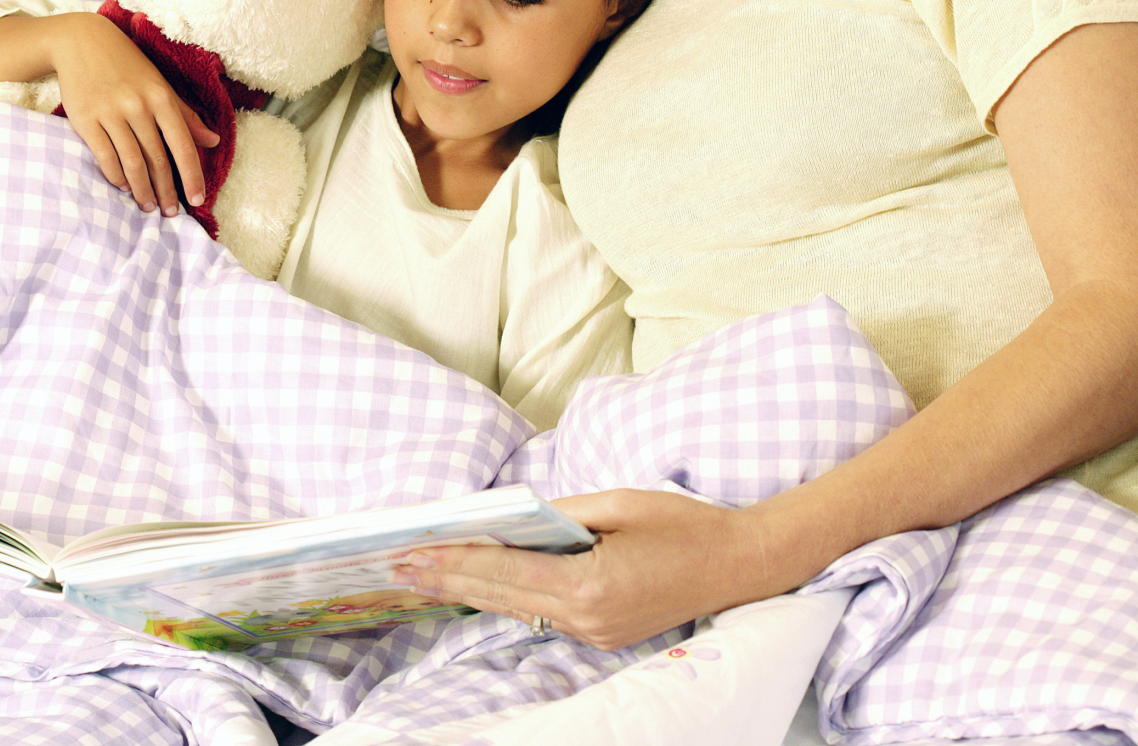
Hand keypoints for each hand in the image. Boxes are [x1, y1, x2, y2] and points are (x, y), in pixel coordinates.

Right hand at [48, 13, 220, 216]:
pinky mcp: (85, 118)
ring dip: (142, 189)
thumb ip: (185, 115)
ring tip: (148, 206)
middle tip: (170, 212)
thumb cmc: (126, 64)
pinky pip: (105, 156)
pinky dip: (116, 176)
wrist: (81, 41)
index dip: (192, 176)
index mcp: (161, 97)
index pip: (183, 145)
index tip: (197, 200)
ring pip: (132, 162)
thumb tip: (213, 141)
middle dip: (167, 190)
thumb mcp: (159, 84)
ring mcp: (111, 112)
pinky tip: (123, 187)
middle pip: (158, 159)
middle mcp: (138, 105)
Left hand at [391, 490, 793, 650]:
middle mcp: (588, 618)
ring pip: (515, 608)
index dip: (452, 561)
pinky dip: (503, 596)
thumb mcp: (617, 504)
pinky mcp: (602, 633)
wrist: (743, 565)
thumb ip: (558, 515)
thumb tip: (508, 518)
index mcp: (590, 584)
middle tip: (394, 565)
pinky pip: (540, 613)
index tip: (410, 551)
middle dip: (444, 579)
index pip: (503, 572)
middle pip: (499, 596)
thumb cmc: (683, 524)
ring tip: (419, 575)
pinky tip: (472, 584)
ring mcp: (596, 632)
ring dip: (466, 590)